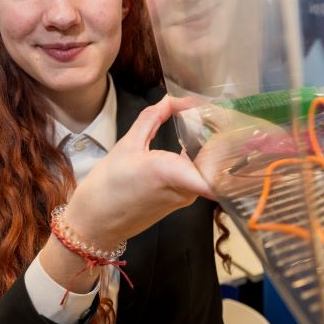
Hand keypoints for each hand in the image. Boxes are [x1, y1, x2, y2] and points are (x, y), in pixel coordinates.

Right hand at [63, 95, 214, 249]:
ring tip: (203, 117)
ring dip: (211, 142)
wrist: (97, 223)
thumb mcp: (126, 145)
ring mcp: (187, 195)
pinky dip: (201, 154)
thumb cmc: (108, 188)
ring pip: (212, 167)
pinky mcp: (183, 198)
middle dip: (219, 131)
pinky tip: (193, 138)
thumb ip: (151, 118)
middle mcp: (186, 188)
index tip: (218, 115)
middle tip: (209, 108)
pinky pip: (201, 174)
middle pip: (219, 159)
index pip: (217, 165)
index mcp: (172, 173)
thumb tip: (168, 100)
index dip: (227, 139)